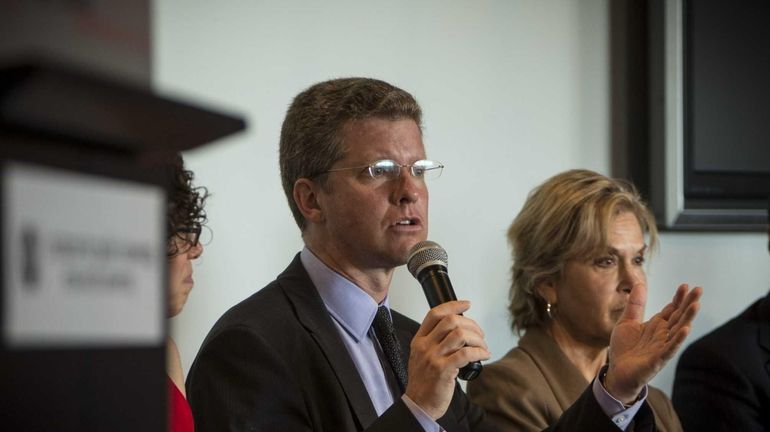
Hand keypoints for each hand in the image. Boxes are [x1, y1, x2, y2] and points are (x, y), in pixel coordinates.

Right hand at [405, 300, 490, 419]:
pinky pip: (465, 354)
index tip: (467, 304)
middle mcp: (424, 346)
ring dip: (477, 339)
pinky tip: (483, 355)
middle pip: (451, 321)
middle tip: (480, 333)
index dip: (453, 305)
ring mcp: (433, 358)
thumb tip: (457, 329)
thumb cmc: (423, 381)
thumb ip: (434, 341)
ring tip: (483, 346)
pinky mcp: (443, 370)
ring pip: (460, 335)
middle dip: (471, 324)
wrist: (419, 404)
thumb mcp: (421, 356)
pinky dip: (479, 352)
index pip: (435, 314)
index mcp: (419, 340)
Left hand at [604, 283, 701, 403]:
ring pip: (678, 330)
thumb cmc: (624, 349)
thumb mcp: (626, 322)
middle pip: (679, 316)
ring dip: (688, 317)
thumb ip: (635, 305)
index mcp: (656, 325)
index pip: (671, 309)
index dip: (678, 298)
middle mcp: (663, 334)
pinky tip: (686, 329)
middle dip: (688, 303)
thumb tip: (639, 284)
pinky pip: (670, 348)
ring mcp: (663, 346)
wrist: (617, 372)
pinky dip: (678, 339)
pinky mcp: (658, 358)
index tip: (685, 285)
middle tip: (699, 289)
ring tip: (696, 304)